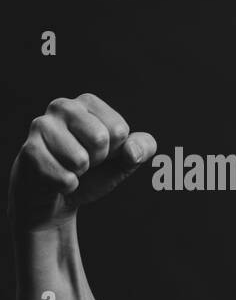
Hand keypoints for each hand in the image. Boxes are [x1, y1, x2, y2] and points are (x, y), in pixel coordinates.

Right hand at [7, 93, 156, 230]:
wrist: (58, 195)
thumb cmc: (93, 171)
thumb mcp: (124, 160)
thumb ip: (142, 149)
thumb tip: (132, 150)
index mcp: (88, 103)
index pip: (119, 129)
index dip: (115, 149)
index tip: (101, 152)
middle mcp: (62, 107)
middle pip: (100, 139)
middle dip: (98, 159)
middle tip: (85, 161)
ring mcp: (41, 126)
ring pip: (80, 159)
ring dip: (79, 173)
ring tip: (69, 167)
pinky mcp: (29, 150)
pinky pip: (64, 177)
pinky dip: (66, 186)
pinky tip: (56, 179)